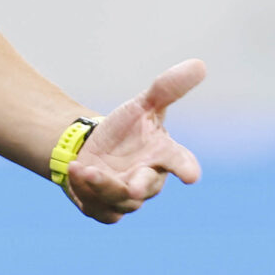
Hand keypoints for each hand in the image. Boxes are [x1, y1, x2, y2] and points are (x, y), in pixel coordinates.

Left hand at [64, 59, 205, 223]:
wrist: (94, 147)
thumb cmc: (127, 129)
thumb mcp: (143, 105)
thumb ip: (168, 88)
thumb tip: (200, 64)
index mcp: (163, 155)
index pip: (180, 162)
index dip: (187, 169)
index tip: (191, 176)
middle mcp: (147, 180)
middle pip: (146, 189)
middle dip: (137, 187)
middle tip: (131, 185)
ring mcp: (126, 197)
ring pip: (119, 201)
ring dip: (101, 186)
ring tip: (83, 168)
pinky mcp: (104, 208)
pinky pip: (98, 210)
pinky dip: (85, 195)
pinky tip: (75, 173)